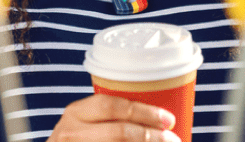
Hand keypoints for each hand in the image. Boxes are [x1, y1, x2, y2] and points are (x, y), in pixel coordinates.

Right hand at [48, 95, 178, 141]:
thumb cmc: (77, 140)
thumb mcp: (84, 123)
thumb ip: (109, 118)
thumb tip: (157, 118)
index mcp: (76, 113)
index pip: (112, 106)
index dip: (144, 112)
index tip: (168, 119)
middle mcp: (72, 132)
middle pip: (119, 132)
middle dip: (151, 136)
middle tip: (172, 139)